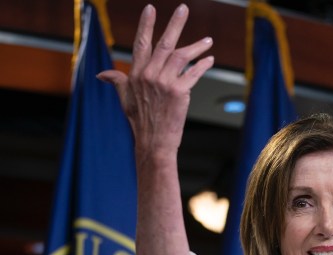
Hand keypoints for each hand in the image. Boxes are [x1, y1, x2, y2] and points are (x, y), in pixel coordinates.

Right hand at [96, 4, 213, 162]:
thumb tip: (102, 75)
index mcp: (136, 73)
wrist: (153, 141)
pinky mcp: (179, 92)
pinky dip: (202, 65)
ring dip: (197, 46)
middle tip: (183, 8)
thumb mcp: (124, 99)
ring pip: (182, 56)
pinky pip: (193, 73)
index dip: (146, 25)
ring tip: (208, 41)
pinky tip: (209, 59)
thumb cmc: (140, 121)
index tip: (150, 8)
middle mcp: (149, 74)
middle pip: (164, 43)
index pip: (141, 43)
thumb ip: (117, 82)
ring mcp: (164, 82)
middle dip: (175, 24)